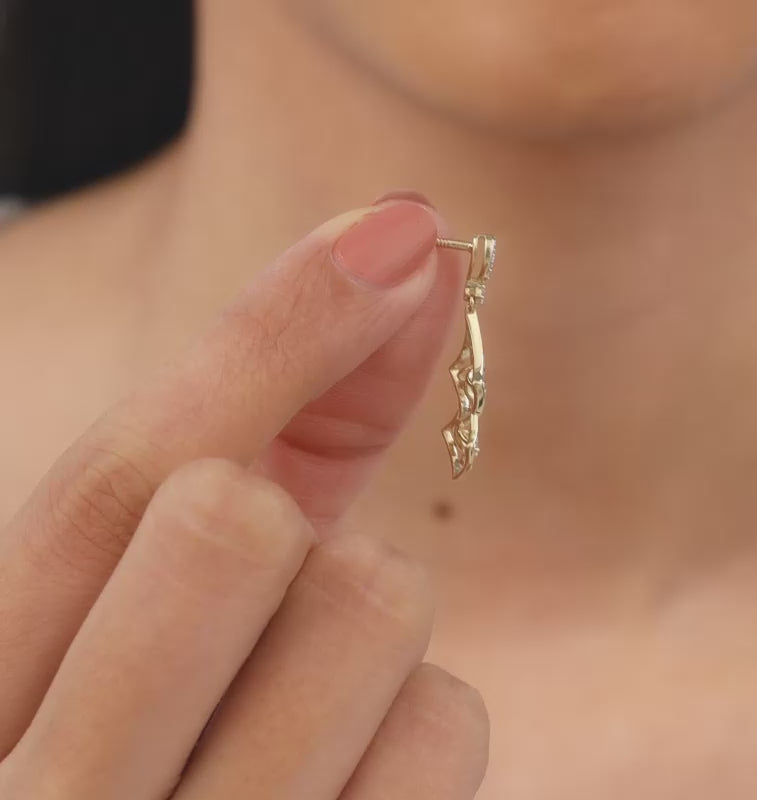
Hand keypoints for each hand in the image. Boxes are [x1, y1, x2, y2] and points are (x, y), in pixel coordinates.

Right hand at [0, 200, 488, 798]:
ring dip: (363, 620)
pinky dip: (420, 722)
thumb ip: (279, 415)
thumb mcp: (156, 587)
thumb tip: (400, 251)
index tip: (390, 232)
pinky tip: (353, 769)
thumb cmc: (155, 731)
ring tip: (304, 692)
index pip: (114, 477)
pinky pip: (445, 728)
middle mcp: (63, 791)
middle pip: (235, 521)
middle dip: (288, 523)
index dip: (267, 328)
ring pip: (368, 607)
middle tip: (269, 589)